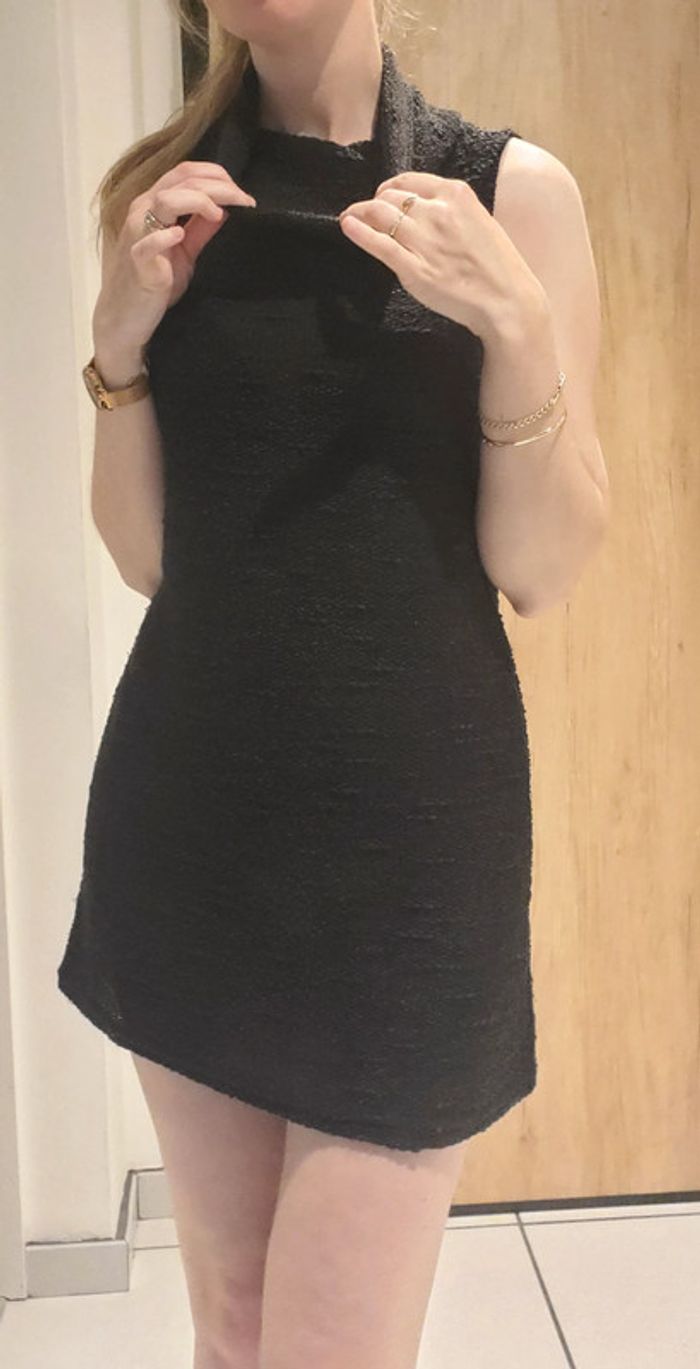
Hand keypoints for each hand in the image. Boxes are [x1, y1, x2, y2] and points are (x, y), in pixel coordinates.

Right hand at [93, 161, 256, 359]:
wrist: (127, 319)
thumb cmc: (155, 284)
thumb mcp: (185, 253)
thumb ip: (201, 230)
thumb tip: (226, 209)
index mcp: (154, 205)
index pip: (185, 172)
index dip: (217, 176)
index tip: (242, 194)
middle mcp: (143, 211)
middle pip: (181, 180)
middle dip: (218, 185)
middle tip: (245, 200)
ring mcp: (137, 235)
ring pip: (165, 199)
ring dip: (199, 200)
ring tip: (220, 214)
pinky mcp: (137, 262)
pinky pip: (147, 243)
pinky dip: (164, 236)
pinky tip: (180, 235)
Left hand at [337, 171, 543, 339]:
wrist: (507, 300)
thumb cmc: (497, 267)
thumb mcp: (479, 222)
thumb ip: (451, 211)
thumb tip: (421, 209)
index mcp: (456, 195)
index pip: (409, 181)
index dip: (390, 189)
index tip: (383, 198)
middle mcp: (438, 212)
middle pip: (390, 197)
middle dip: (374, 203)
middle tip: (365, 214)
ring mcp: (424, 240)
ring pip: (380, 215)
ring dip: (360, 213)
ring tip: (350, 218)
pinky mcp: (414, 269)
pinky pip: (379, 244)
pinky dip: (358, 232)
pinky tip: (347, 226)